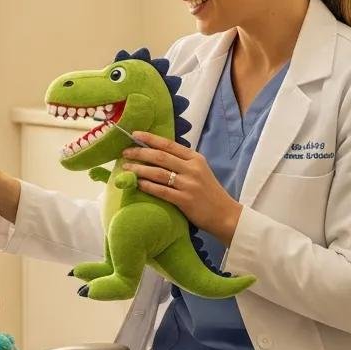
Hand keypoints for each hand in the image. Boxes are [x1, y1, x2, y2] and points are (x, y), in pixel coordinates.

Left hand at [120, 132, 242, 243]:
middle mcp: (192, 168)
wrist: (225, 214)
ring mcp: (189, 184)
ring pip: (158, 173)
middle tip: (125, 152)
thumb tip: (157, 153)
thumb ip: (182, 162)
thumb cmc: (209, 192)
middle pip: (160, 156)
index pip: (169, 144)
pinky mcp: (185, 200)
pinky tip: (137, 183)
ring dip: (139, 169)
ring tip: (126, 168)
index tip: (135, 135)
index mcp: (195, 158)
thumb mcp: (200, 170)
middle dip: (140, 152)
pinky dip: (147, 186)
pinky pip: (161, 191)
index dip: (150, 138)